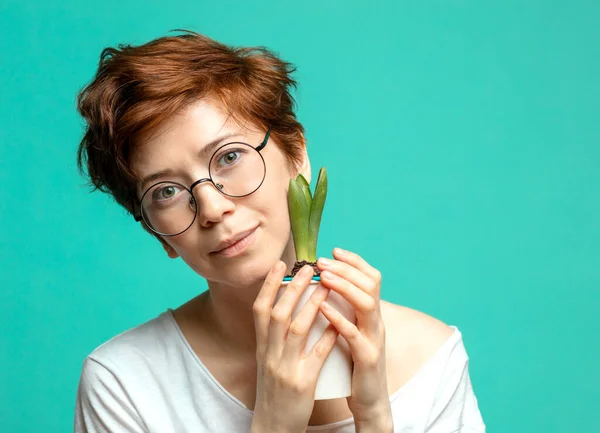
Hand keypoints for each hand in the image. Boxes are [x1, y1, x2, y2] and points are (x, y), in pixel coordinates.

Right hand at [251, 261, 339, 432]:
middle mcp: (269, 355)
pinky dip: (327, 338)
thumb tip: (287, 309)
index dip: (268, 285)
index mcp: (261, 348)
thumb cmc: (273, 392)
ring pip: (296, 330)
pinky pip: (317, 356)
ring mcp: (285, 368)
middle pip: (278, 314)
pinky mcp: (302, 383)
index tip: (280, 264)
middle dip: (292, 288)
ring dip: (311, 306)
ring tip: (325, 287)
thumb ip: (274, 338)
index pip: (260, 310)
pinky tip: (339, 324)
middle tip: (308, 268)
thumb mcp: (267, 362)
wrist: (272, 427)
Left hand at [316, 248, 391, 428]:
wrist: (370, 401)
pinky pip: (355, 335)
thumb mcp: (352, 331)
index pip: (370, 278)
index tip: (334, 250)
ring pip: (367, 304)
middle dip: (346, 269)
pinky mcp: (367, 359)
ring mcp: (374, 339)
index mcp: (371, 314)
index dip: (354, 262)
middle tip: (322, 261)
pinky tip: (323, 309)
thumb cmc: (354, 364)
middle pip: (370, 284)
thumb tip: (325, 286)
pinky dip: (339, 319)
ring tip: (323, 277)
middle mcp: (376, 322)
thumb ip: (345, 310)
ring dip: (344, 287)